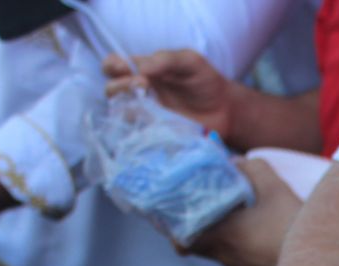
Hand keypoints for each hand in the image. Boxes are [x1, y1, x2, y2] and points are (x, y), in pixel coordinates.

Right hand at [102, 49, 236, 137]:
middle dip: (120, 86)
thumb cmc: (206, 81)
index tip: (124, 67)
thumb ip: (166, 59)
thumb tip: (140, 69)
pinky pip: (137, 133)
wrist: (226, 111)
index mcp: (141, 70)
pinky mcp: (155, 133)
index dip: (112, 66)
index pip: (113, 66)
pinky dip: (139, 128)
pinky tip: (151, 122)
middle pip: (111, 90)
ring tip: (147, 102)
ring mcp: (145, 114)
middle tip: (142, 84)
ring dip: (127, 107)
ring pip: (120, 113)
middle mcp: (138, 92)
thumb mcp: (189, 61)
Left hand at [185, 158, 300, 265]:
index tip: (182, 220)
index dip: (177, 232)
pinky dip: (253, 258)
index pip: (181, 242)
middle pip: (206, 249)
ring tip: (250, 229)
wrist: (322, 262)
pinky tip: (269, 245)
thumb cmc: (291, 224)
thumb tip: (237, 162)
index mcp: (221, 238)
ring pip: (229, 259)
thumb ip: (251, 169)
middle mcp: (228, 261)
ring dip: (234, 245)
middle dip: (209, 233)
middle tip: (218, 218)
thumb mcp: (273, 186)